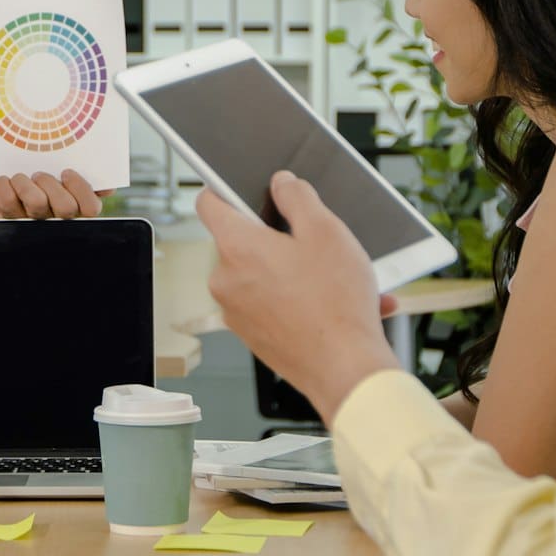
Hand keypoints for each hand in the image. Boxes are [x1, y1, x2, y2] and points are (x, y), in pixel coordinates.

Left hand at [0, 169, 108, 218]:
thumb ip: (78, 181)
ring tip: (20, 177)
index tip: (67, 172)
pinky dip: (4, 186)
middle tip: (39, 174)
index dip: (82, 189)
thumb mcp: (54, 180)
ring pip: (38, 203)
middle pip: (66, 207)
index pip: (91, 207)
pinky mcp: (7, 220)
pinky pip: (10, 203)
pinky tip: (4, 182)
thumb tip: (108, 188)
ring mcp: (31, 222)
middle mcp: (55, 219)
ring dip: (26, 183)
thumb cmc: (32, 184)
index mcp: (72, 208)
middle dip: (51, 185)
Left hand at [196, 171, 401, 419]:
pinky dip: (305, 300)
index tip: (246, 188)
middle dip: (280, 237)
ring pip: (266, 276)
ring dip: (301, 272)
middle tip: (318, 241)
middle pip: (245, 241)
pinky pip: (277, 305)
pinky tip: (346, 303)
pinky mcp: (255, 337)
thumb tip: (282, 184)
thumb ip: (298, 197)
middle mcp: (227, 281)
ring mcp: (238, 313)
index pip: (209, 202)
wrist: (346, 371)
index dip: (226, 188)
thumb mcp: (326, 231)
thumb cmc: (336, 305)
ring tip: (344, 279)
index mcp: (236, 247)